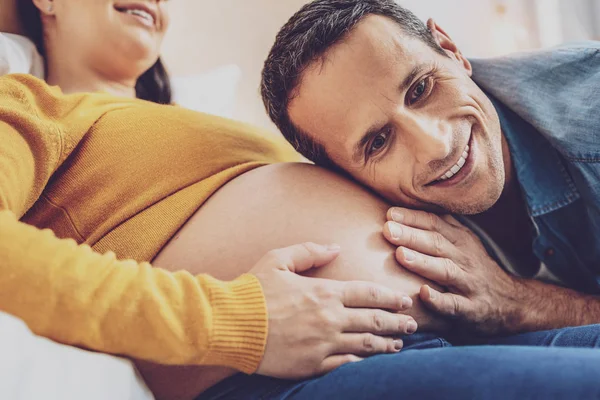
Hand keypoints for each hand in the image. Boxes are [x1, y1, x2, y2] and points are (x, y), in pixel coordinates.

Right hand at [250, 242, 416, 378]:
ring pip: (365, 345)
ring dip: (386, 344)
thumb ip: (310, 251)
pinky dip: (363, 364)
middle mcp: (330, 318)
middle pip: (374, 320)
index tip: (405, 302)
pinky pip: (346, 366)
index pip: (369, 294)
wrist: (229, 323)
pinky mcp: (312, 365)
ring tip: (399, 345)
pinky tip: (372, 363)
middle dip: (397, 323)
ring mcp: (323, 344)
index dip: (391, 298)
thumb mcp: (279, 259)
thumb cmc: (253, 289)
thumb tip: (335, 247)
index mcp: (324, 291)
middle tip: (412, 325)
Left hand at [383, 208, 524, 335]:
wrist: (513, 303)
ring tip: (400, 255)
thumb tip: (405, 207)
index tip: (390, 214)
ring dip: (422, 262)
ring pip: (445, 270)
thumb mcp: (463, 243)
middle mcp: (464, 258)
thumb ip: (439, 226)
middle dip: (411, 236)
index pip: (435, 224)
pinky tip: (424, 294)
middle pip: (436, 243)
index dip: (413, 218)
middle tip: (388, 230)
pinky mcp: (471, 308)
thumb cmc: (475, 270)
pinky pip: (454, 304)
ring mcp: (469, 283)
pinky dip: (439, 300)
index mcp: (460, 240)